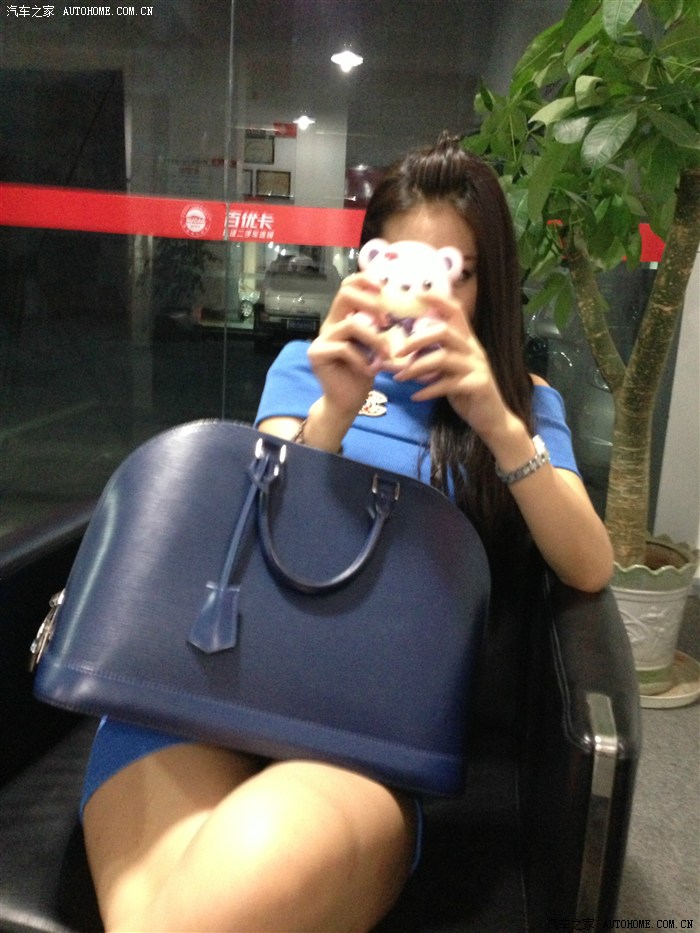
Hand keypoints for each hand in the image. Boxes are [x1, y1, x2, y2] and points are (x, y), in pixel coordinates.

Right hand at [308, 273, 390, 418]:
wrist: (347, 400)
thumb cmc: (364, 372)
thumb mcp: (376, 346)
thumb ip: (380, 328)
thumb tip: (401, 309)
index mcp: (342, 317)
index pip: (348, 286)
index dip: (364, 280)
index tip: (384, 288)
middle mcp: (330, 324)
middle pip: (345, 294)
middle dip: (371, 304)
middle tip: (387, 321)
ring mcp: (321, 338)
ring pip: (352, 324)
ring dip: (375, 339)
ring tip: (386, 355)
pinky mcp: (317, 354)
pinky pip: (345, 348)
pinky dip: (362, 360)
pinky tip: (370, 371)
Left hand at [392, 292, 512, 446]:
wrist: (492, 418)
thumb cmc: (466, 392)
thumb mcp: (450, 371)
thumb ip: (433, 358)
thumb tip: (403, 353)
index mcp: (467, 342)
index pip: (455, 311)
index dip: (438, 300)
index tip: (417, 293)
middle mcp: (473, 349)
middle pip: (444, 332)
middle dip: (417, 339)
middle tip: (398, 352)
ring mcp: (477, 367)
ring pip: (442, 358)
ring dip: (416, 368)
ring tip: (400, 378)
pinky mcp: (477, 385)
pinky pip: (448, 384)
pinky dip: (428, 390)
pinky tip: (415, 396)